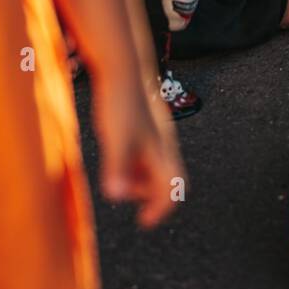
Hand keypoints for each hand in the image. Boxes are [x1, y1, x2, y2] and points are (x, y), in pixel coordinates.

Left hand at [93, 83, 186, 228]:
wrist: (122, 67)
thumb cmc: (121, 102)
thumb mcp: (115, 139)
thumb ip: (117, 168)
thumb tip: (117, 196)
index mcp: (161, 150)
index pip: (172, 188)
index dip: (160, 209)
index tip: (145, 221)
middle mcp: (163, 142)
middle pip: (168, 178)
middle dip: (152, 195)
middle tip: (133, 202)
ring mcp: (155, 132)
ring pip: (157, 164)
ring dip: (142, 180)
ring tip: (121, 180)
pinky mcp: (145, 123)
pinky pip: (147, 151)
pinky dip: (136, 164)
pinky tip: (118, 157)